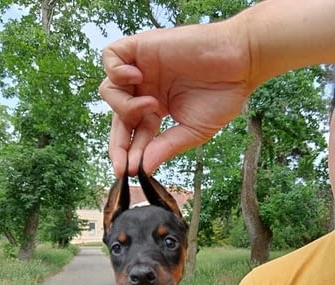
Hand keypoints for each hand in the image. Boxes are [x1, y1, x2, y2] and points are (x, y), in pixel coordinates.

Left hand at [99, 20, 250, 176]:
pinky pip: (110, 57)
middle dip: (118, 143)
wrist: (241, 62)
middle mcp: (144, 91)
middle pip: (117, 118)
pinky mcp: (141, 47)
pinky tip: (137, 78)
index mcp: (155, 111)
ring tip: (151, 106)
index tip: (128, 172)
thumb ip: (165, 147)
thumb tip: (143, 170)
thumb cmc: (222, 96)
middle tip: (124, 163)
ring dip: (123, 106)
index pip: (133, 134)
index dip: (128, 154)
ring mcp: (141, 69)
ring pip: (109, 91)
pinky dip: (116, 71)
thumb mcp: (192, 131)